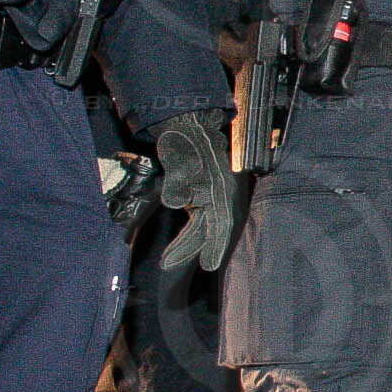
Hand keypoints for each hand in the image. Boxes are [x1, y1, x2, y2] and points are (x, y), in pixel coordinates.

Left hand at [153, 110, 241, 271]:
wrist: (188, 126)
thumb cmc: (186, 142)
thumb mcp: (180, 159)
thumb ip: (178, 182)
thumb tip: (174, 203)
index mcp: (223, 188)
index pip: (222, 222)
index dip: (216, 246)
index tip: (208, 266)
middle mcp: (224, 196)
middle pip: (212, 229)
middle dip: (192, 248)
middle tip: (168, 263)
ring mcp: (216, 196)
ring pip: (205, 226)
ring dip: (188, 243)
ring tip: (168, 259)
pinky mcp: (205, 196)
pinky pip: (200, 220)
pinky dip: (190, 234)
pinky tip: (180, 243)